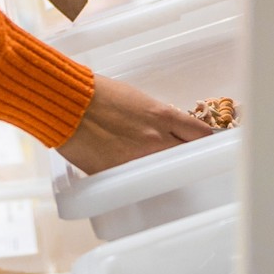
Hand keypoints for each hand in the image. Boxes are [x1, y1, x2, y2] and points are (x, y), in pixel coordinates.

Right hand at [56, 74, 213, 175]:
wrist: (69, 104)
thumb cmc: (97, 94)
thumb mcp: (135, 98)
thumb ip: (155, 115)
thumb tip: (164, 128)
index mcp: (163, 116)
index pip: (201, 135)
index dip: (205, 141)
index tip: (203, 143)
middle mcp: (157, 140)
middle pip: (189, 155)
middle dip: (187, 154)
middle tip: (182, 155)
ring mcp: (140, 160)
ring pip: (165, 170)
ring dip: (163, 167)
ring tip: (152, 162)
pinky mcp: (120, 174)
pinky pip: (138, 179)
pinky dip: (137, 175)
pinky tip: (130, 169)